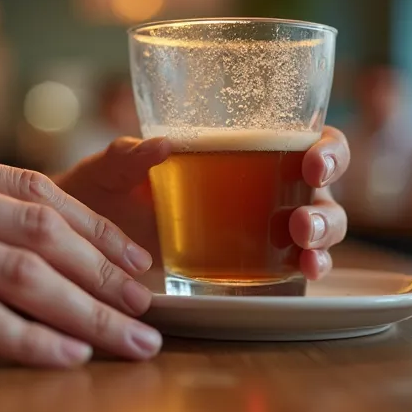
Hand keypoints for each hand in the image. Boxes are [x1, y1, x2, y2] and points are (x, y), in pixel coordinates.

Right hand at [0, 141, 161, 368]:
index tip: (135, 262)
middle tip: (152, 307)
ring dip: (87, 310)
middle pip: (38, 227)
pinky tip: (65, 357)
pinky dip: (26, 338)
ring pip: (17, 270)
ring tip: (131, 341)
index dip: (94, 227)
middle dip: (108, 270)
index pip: (30, 189)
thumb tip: (1, 254)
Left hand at [55, 127, 350, 278]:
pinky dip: (308, 267)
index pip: (307, 138)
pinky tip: (304, 272)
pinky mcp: (251, 262)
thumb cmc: (106, 188)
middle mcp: (265, 183)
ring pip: (319, 227)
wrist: (84, 238)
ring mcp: (263, 226)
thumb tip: (159, 146)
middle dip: (325, 206)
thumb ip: (130, 155)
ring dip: (322, 238)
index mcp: (243, 147)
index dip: (327, 149)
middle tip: (301, 222)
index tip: (312, 162)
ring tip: (303, 248)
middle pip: (323, 190)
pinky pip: (293, 264)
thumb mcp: (111, 169)